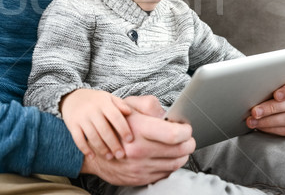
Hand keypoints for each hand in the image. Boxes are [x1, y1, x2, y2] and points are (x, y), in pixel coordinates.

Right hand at [61, 88, 133, 159]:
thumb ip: (120, 104)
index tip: (130, 139)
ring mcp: (81, 118)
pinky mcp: (72, 125)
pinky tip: (92, 156)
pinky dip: (85, 149)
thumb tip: (129, 112)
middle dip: (113, 144)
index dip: (123, 129)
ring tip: (110, 157)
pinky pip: (78, 139)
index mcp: (103, 103)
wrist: (72, 97)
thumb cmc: (96, 100)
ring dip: (102, 149)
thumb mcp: (108, 98)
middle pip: (104, 130)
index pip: (115, 116)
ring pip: (92, 136)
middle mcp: (92, 110)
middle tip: (121, 155)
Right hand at [80, 106, 195, 185]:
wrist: (96, 148)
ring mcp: (140, 166)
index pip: (174, 135)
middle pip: (180, 150)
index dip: (186, 131)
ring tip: (180, 146)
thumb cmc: (114, 124)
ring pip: (175, 163)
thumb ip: (150, 105)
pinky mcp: (140, 178)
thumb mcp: (128, 106)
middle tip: (188, 137)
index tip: (186, 128)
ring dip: (182, 154)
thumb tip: (169, 114)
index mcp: (138, 130)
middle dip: (189, 142)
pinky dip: (171, 164)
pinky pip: (166, 173)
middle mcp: (139, 150)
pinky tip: (167, 156)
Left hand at [247, 73, 284, 135]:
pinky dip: (273, 129)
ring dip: (269, 121)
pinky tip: (261, 126)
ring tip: (254, 121)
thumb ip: (270, 83)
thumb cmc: (275, 89)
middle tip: (255, 111)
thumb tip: (254, 87)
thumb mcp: (274, 83)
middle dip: (271, 108)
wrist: (280, 104)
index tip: (276, 95)